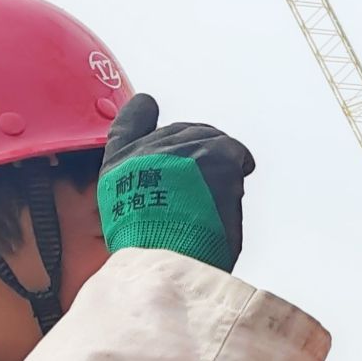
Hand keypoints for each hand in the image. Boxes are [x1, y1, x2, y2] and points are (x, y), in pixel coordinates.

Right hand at [98, 93, 254, 271]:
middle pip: (183, 133)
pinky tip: (241, 175)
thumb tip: (167, 198)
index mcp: (120, 165)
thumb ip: (142, 192)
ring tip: (221, 188)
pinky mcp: (215, 156)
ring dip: (221, 161)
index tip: (148, 104)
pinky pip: (237, 153)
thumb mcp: (129, 218)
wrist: (164, 256)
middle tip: (210, 176)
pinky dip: (242, 163)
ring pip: (212, 141)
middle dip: (200, 149)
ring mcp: (182, 148)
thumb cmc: (152, 249)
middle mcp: (148, 149)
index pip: (127, 126)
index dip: (140, 113)